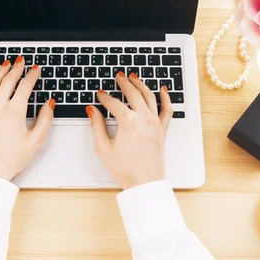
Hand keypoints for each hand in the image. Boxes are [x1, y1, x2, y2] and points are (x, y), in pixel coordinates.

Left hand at [0, 57, 54, 180]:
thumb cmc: (11, 159)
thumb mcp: (36, 140)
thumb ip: (45, 119)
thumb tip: (49, 104)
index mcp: (15, 112)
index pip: (25, 86)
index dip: (32, 75)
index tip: (36, 69)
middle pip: (8, 80)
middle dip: (17, 68)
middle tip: (22, 61)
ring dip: (1, 71)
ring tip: (7, 64)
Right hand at [87, 72, 172, 189]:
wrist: (144, 182)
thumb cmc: (125, 169)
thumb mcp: (104, 148)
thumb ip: (96, 126)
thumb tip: (92, 111)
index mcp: (128, 122)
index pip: (113, 103)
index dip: (104, 97)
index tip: (99, 94)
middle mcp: (144, 119)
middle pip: (133, 94)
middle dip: (124, 83)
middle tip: (119, 76)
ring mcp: (155, 123)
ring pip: (149, 97)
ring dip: (141, 84)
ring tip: (134, 77)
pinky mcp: (162, 130)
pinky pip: (167, 110)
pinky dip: (166, 98)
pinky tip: (163, 90)